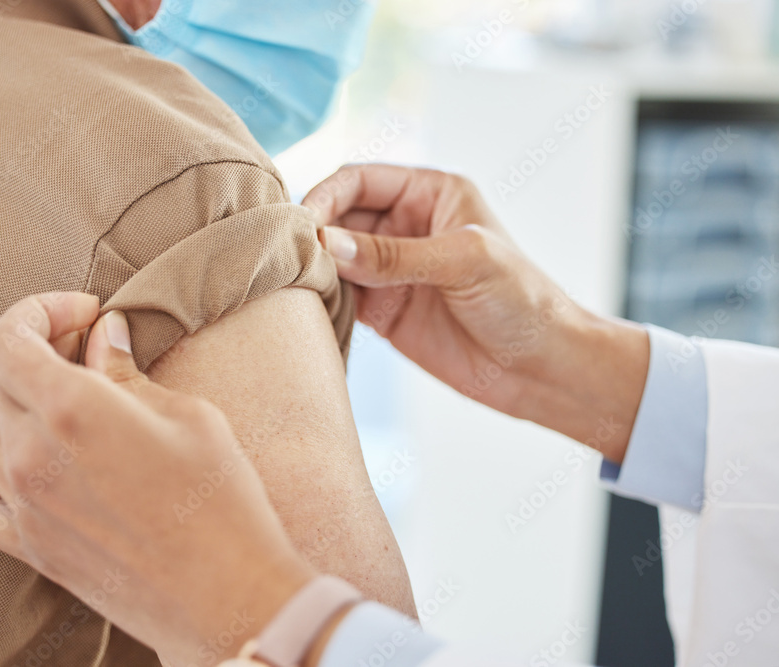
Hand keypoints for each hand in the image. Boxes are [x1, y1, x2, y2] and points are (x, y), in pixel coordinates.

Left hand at [0, 294, 313, 664]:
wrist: (227, 597)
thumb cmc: (221, 501)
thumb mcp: (187, 417)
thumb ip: (127, 373)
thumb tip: (102, 337)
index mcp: (71, 409)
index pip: (5, 338)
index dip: (37, 311)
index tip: (81, 313)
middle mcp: (32, 455)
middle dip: (37, 349)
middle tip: (87, 349)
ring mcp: (24, 506)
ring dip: (8, 403)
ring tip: (59, 404)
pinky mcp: (31, 548)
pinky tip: (26, 462)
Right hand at [304, 164, 648, 462]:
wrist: (540, 369)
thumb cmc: (523, 300)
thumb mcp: (464, 263)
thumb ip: (394, 255)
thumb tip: (328, 244)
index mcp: (429, 193)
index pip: (359, 180)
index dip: (327, 196)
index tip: (305, 224)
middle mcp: (405, 225)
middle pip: (339, 216)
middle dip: (314, 232)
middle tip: (293, 257)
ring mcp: (391, 269)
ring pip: (333, 257)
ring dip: (313, 268)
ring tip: (294, 283)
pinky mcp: (383, 310)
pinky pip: (339, 297)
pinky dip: (321, 300)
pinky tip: (308, 308)